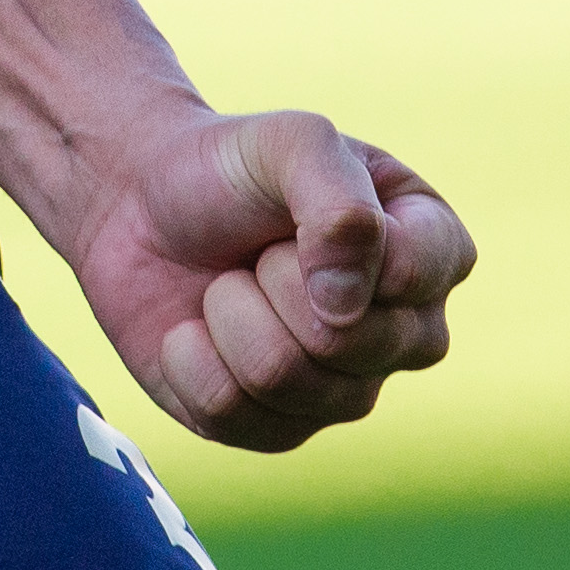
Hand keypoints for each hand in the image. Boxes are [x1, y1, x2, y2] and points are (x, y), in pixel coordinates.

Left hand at [70, 105, 473, 451]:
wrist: (135, 202)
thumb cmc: (228, 167)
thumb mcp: (291, 141)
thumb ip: (338, 203)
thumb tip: (343, 310)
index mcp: (433, 256)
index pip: (412, 274)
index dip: (335, 239)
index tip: (299, 209)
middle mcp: (406, 335)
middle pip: (344, 341)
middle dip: (270, 276)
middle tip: (256, 249)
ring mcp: (345, 390)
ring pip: (283, 378)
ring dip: (227, 312)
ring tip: (226, 283)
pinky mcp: (277, 428)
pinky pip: (230, 413)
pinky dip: (189, 356)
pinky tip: (194, 329)